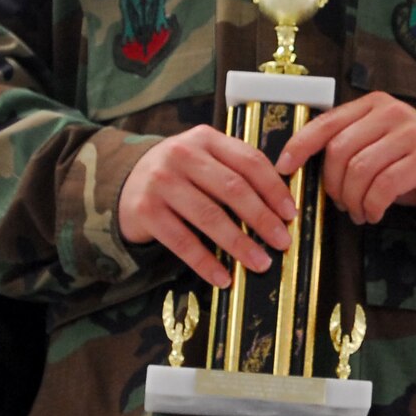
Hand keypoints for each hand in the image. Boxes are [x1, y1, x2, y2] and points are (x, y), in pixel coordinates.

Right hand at [120, 126, 295, 288]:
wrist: (126, 183)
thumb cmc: (180, 174)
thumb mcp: (204, 158)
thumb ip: (235, 170)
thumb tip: (280, 207)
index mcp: (205, 138)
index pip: (249, 161)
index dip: (274, 189)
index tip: (290, 214)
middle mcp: (182, 154)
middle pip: (232, 189)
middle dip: (262, 219)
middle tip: (282, 242)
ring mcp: (161, 182)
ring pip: (209, 216)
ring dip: (239, 244)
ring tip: (260, 263)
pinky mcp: (146, 210)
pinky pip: (182, 241)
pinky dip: (205, 262)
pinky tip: (223, 277)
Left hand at [275, 93, 415, 223]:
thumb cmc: (406, 165)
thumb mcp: (374, 148)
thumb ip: (345, 147)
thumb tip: (297, 165)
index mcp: (373, 105)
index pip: (327, 122)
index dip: (300, 146)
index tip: (284, 168)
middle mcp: (392, 112)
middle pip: (340, 150)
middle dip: (333, 185)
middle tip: (340, 205)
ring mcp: (412, 133)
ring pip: (360, 170)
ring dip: (353, 200)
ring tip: (359, 213)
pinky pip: (384, 186)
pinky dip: (372, 206)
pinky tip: (374, 214)